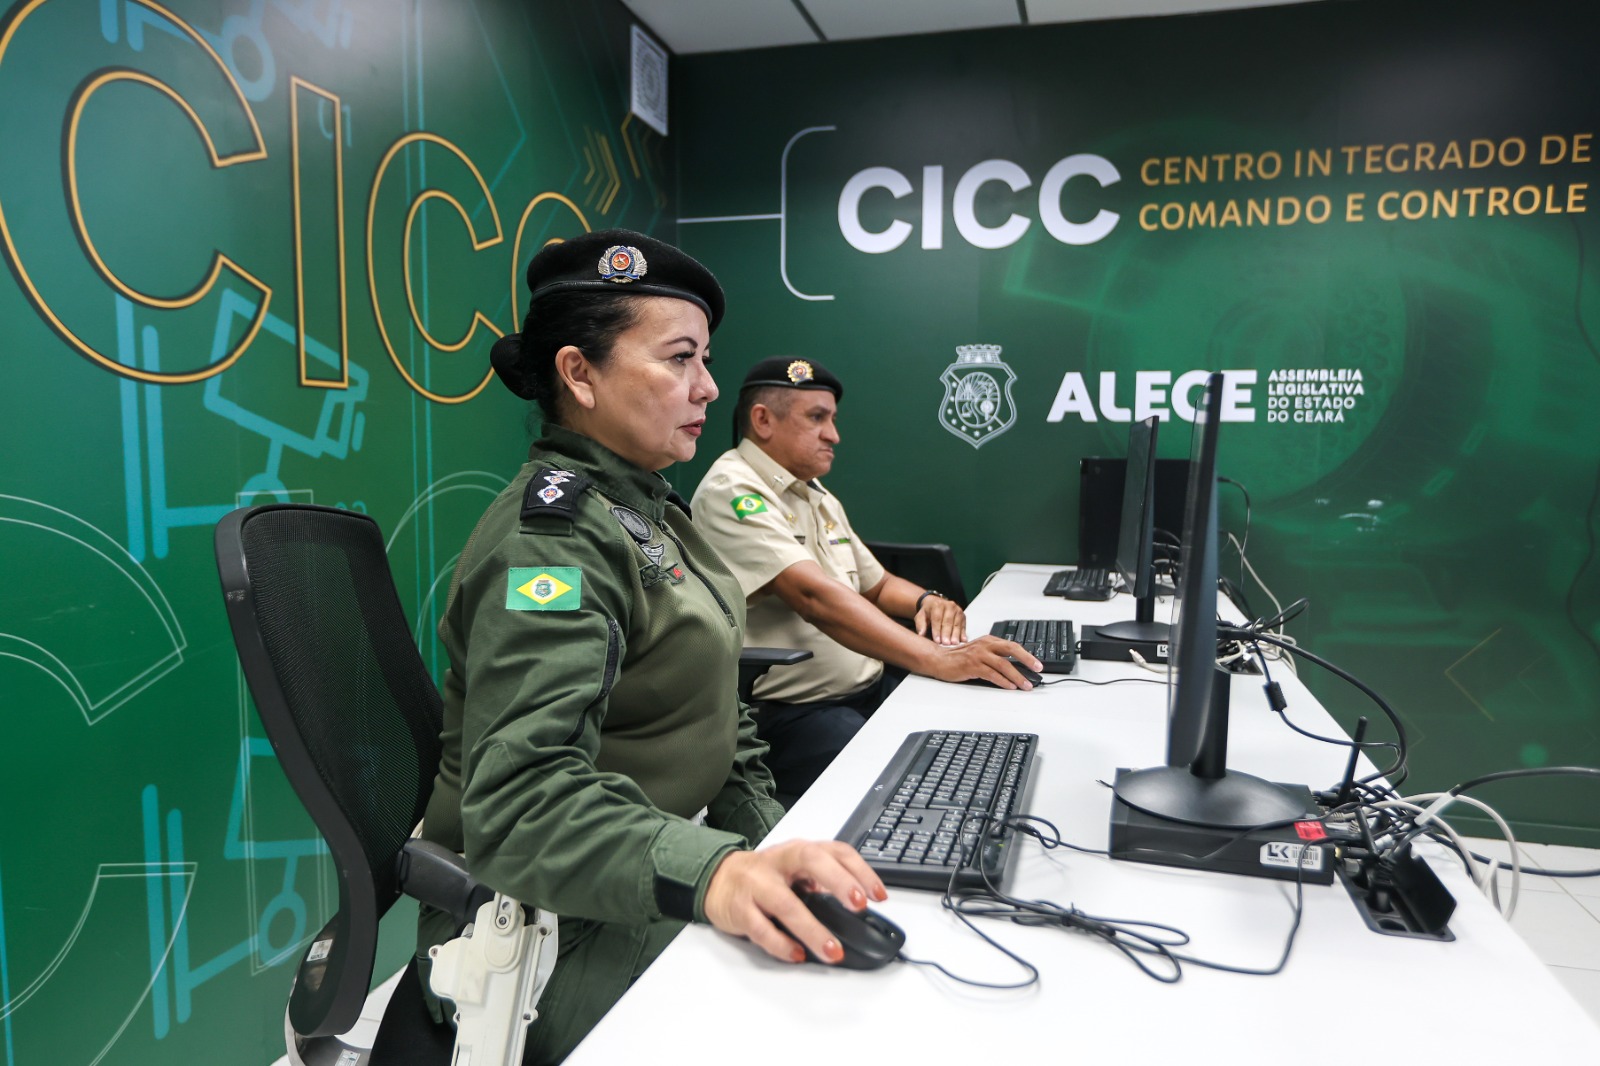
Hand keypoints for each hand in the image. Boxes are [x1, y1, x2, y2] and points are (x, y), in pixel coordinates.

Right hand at [702, 840, 887, 964]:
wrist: (717, 880)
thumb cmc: (764, 876)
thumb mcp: (796, 870)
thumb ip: (824, 881)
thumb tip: (859, 905)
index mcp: (799, 851)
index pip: (836, 851)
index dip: (860, 871)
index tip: (878, 895)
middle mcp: (779, 862)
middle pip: (811, 861)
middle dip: (838, 881)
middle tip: (858, 906)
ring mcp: (757, 884)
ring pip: (785, 903)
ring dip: (812, 929)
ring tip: (832, 951)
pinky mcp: (740, 910)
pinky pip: (761, 928)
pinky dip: (780, 944)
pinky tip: (797, 954)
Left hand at [915, 595, 967, 645]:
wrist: (936, 603)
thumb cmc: (927, 613)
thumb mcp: (921, 617)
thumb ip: (921, 625)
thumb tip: (921, 635)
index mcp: (936, 605)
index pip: (937, 619)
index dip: (937, 630)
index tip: (937, 641)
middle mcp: (948, 605)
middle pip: (948, 621)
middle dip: (947, 633)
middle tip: (946, 644)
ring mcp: (957, 610)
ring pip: (956, 623)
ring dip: (956, 634)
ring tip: (955, 644)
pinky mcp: (963, 615)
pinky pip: (963, 625)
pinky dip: (963, 633)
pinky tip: (963, 640)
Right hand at [926, 635, 1040, 688]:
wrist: (939, 660)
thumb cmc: (960, 658)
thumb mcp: (980, 652)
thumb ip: (995, 656)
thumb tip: (1016, 669)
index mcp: (989, 640)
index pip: (1012, 645)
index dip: (1027, 655)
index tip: (1037, 664)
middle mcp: (985, 645)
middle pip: (1011, 650)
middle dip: (1027, 660)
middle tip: (1037, 669)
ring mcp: (978, 655)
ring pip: (1003, 664)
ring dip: (1017, 676)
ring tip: (1025, 685)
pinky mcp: (972, 666)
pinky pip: (992, 674)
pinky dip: (1003, 681)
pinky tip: (1010, 686)